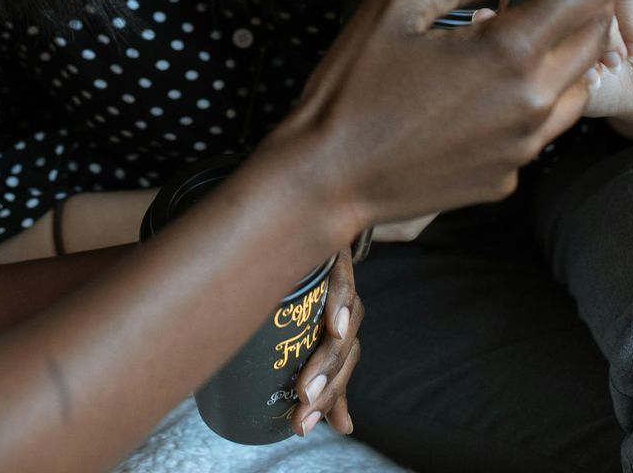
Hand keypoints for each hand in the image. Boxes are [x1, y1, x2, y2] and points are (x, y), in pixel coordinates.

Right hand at [265, 0, 629, 242]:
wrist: (327, 178)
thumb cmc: (352, 89)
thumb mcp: (392, 7)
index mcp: (506, 51)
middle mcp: (531, 101)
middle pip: (594, 37)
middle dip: (587, 2)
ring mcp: (525, 145)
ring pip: (575, 85)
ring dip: (562, 54)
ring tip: (515, 41)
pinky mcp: (510, 175)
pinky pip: (538, 126)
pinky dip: (528, 99)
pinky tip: (480, 95)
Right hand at [290, 247, 362, 435]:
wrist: (296, 207)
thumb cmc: (285, 270)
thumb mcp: (293, 318)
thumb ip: (316, 366)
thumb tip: (339, 425)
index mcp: (336, 320)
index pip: (342, 362)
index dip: (335, 395)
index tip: (311, 424)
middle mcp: (343, 301)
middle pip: (345, 348)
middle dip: (326, 386)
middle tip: (302, 412)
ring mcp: (340, 276)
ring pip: (347, 322)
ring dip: (327, 359)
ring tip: (307, 390)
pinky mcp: (332, 249)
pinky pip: (343, 279)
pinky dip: (341, 303)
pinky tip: (334, 327)